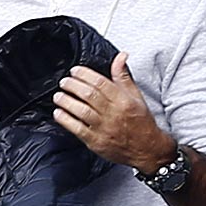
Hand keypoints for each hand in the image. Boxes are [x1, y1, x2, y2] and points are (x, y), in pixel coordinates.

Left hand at [52, 52, 175, 170]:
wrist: (147, 149)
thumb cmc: (141, 122)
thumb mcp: (136, 96)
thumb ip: (123, 76)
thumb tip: (120, 56)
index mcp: (123, 101)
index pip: (100, 83)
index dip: (84, 74)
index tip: (75, 71)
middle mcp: (113, 114)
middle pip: (89, 95)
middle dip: (72, 85)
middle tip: (64, 82)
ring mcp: (104, 129)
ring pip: (81, 111)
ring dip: (66, 101)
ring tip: (58, 96)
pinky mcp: (96, 142)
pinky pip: (78, 129)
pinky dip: (66, 120)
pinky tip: (59, 113)